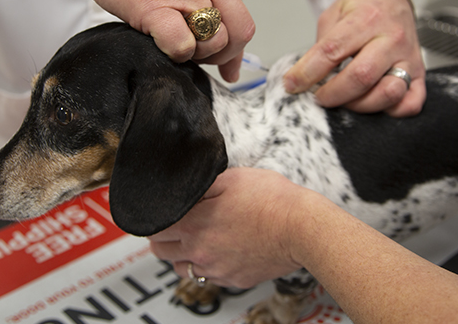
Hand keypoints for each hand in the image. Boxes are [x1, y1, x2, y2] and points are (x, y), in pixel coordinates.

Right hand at [70, 0, 255, 81]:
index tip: (222, 61)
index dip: (232, 45)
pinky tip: (159, 41)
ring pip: (217, 41)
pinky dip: (176, 54)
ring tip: (175, 42)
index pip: (243, 16)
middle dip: (222, 54)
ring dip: (198, 54)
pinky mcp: (154, 5)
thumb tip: (227, 55)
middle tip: (197, 54)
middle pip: (240, 31)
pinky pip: (183, 46)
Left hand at [148, 168, 305, 288]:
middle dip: (164, 238)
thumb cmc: (273, 200)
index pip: (153, 229)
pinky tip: (221, 251)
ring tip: (196, 240)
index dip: (155, 219)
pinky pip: (210, 278)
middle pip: (161, 252)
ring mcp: (218, 269)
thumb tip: (183, 188)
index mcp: (195, 223)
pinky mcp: (235, 280)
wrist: (304, 228)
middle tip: (175, 226)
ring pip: (182, 269)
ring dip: (183, 256)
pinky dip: (209, 266)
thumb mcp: (231, 177)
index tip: (161, 213)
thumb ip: (202, 184)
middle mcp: (201, 251)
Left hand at [283, 0, 424, 115]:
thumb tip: (302, 79)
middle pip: (361, 76)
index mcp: (366, 19)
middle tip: (319, 97)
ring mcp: (408, 56)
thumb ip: (321, 47)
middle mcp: (391, 38)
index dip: (307, 73)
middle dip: (333, 94)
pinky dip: (392, 111)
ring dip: (360, 105)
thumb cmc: (361, 6)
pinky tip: (374, 103)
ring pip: (388, 93)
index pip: (332, 51)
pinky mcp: (419, 71)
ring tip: (345, 100)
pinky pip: (412, 102)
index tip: (292, 85)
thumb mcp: (333, 15)